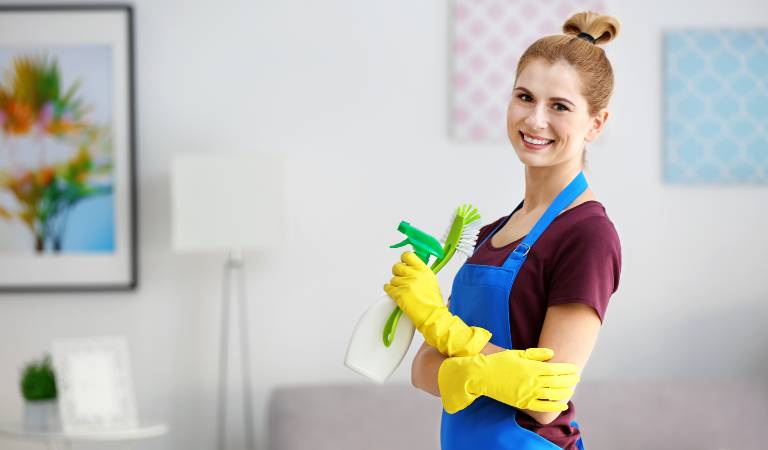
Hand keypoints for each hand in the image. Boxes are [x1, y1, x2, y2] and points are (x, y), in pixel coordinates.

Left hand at [383, 252, 490, 356]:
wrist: (433, 316)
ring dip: (395, 284)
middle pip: (397, 266)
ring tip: (401, 290)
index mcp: (424, 270)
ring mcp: (406, 284)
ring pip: (392, 279)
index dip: (404, 259)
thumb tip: (411, 269)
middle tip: (401, 278)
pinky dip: (389, 290)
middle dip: (397, 272)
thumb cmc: (434, 303)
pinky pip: (387, 287)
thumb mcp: (431, 281)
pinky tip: (394, 293)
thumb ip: (421, 273)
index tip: (403, 263)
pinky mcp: (399, 294)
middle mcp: (415, 275)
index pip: (408, 256)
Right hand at [438, 348, 579, 413]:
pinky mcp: (523, 403)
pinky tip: (563, 404)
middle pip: (557, 382)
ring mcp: (528, 393)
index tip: (574, 368)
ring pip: (553, 394)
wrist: (483, 375)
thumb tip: (552, 354)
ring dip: (565, 392)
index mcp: (532, 367)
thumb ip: (536, 354)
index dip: (567, 370)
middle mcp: (532, 381)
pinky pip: (542, 407)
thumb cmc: (500, 362)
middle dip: (570, 380)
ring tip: (572, 388)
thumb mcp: (518, 353)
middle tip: (577, 378)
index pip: (556, 369)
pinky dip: (554, 406)